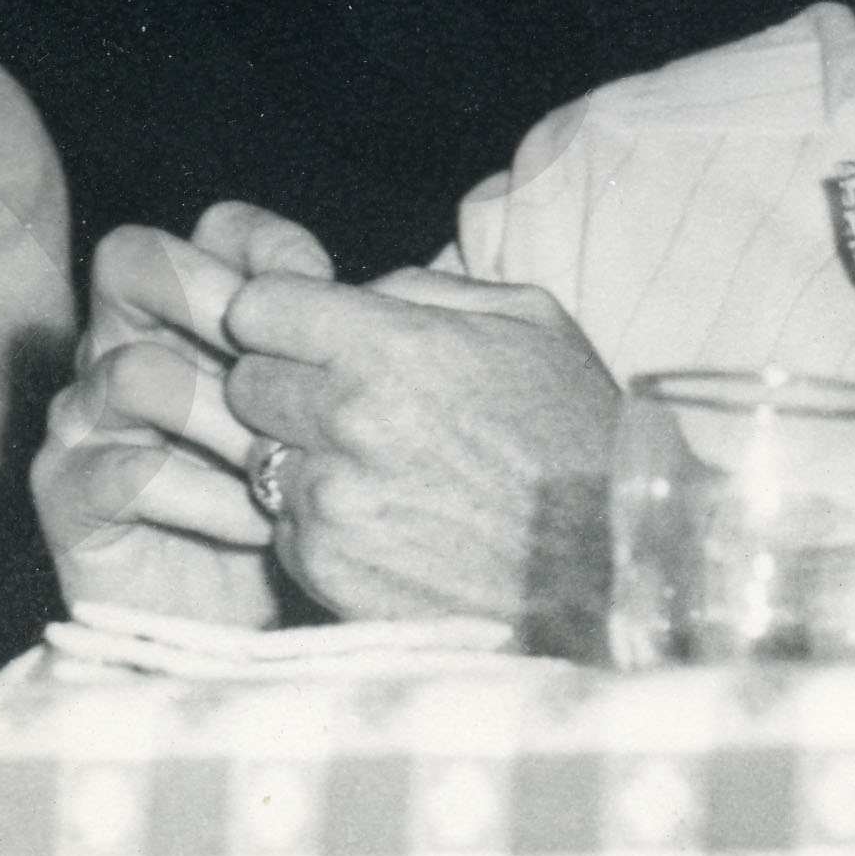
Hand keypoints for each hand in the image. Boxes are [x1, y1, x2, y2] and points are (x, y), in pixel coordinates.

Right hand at [33, 200, 330, 624]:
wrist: (278, 622)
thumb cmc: (329, 505)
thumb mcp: (357, 417)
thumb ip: (358, 350)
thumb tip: (396, 292)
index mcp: (197, 316)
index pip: (216, 233)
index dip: (269, 250)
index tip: (330, 293)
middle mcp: (129, 348)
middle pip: (135, 264)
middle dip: (214, 301)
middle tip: (284, 364)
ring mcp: (91, 419)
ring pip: (137, 372)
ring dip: (228, 423)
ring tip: (291, 471)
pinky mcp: (70, 495)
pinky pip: (126, 470)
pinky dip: (206, 498)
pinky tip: (265, 528)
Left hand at [211, 265, 626, 639]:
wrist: (609, 566)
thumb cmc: (577, 437)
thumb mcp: (534, 324)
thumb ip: (425, 289)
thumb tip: (351, 292)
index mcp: (393, 348)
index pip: (256, 307)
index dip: (284, 319)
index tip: (314, 337)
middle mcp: (348, 420)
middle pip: (245, 382)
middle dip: (289, 387)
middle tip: (355, 409)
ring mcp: (329, 499)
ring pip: (258, 457)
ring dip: (306, 460)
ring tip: (384, 473)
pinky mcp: (323, 564)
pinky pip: (282, 525)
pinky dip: (324, 523)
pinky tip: (392, 524)